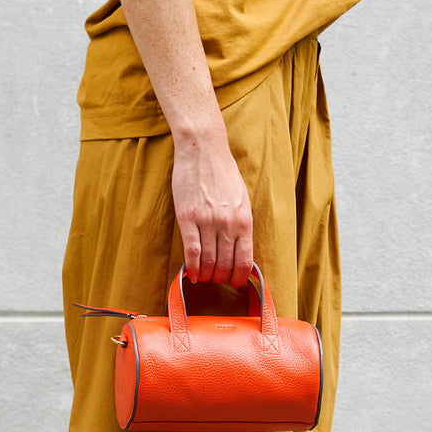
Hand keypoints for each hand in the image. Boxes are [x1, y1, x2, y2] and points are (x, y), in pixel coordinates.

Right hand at [170, 126, 253, 289]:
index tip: (234, 281)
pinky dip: (191, 267)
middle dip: (220, 277)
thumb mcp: (241, 199)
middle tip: (216, 279)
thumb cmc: (223, 173)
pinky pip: (191, 250)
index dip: (239, 276)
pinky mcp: (187, 218)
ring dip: (206, 274)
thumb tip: (240, 248)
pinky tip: (191, 274)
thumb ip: (241, 224)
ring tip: (204, 278)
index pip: (245, 259)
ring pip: (208, 261)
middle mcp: (227, 223)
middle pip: (225, 263)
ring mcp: (207, 221)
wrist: (204, 150)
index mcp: (244, 220)